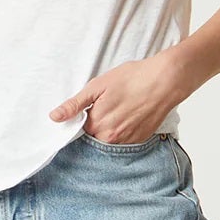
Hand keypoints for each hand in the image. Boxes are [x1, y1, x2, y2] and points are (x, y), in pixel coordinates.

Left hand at [48, 51, 182, 143]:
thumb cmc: (132, 78)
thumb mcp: (97, 86)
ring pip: (110, 139)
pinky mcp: (140, 139)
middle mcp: (110, 138)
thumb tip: (54, 117)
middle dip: (96, 123)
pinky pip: (125, 140)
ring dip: (111, 128)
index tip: (92, 107)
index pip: (80, 129)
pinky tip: (131, 114)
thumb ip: (74, 105)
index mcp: (96, 124)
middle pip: (94, 136)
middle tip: (109, 104)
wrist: (164, 81)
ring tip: (121, 108)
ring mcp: (127, 141)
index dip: (84, 117)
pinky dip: (124, 130)